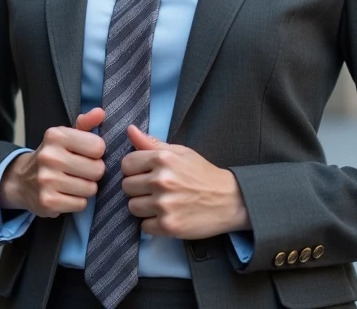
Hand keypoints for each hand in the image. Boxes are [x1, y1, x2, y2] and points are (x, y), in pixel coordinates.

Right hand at [0, 108, 106, 217]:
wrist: (21, 180)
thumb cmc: (52, 155)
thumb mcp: (65, 136)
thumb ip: (85, 124)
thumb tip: (100, 112)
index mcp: (56, 136)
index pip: (98, 147)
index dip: (96, 153)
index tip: (86, 154)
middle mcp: (49, 157)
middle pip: (97, 170)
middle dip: (93, 172)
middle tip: (81, 171)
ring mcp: (46, 180)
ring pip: (90, 189)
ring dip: (86, 188)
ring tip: (73, 182)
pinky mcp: (47, 202)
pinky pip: (81, 204)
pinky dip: (77, 201)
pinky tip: (66, 194)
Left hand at [121, 125, 249, 238]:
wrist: (230, 200)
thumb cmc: (203, 174)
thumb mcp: (181, 152)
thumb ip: (152, 143)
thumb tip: (130, 130)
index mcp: (162, 159)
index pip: (126, 164)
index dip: (134, 169)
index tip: (145, 174)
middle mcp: (161, 180)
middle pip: (127, 186)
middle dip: (138, 188)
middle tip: (155, 190)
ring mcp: (164, 204)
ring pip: (132, 207)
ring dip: (144, 207)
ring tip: (161, 203)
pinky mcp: (168, 225)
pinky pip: (144, 226)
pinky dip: (153, 223)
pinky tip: (167, 216)